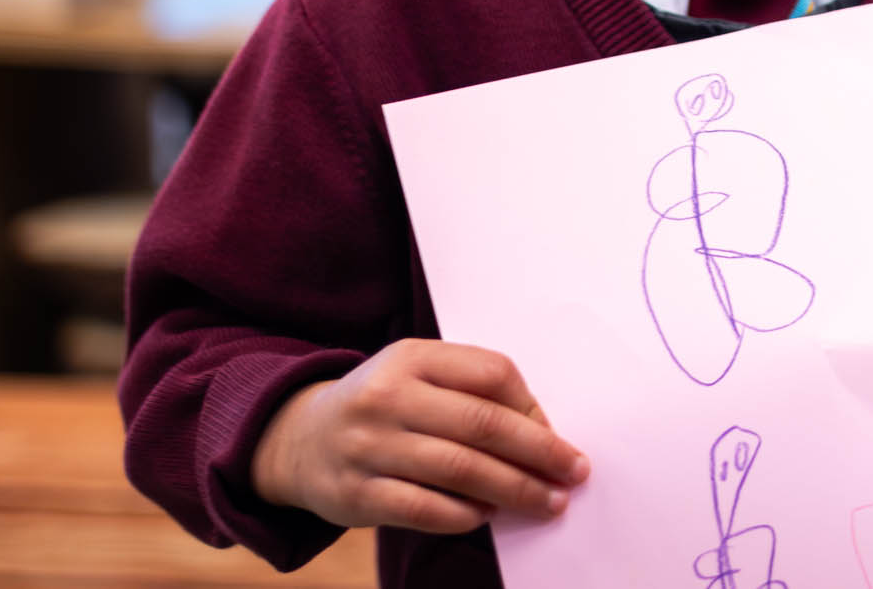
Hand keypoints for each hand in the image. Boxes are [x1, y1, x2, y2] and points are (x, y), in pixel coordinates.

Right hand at [250, 340, 586, 533]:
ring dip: (514, 489)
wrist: (298, 440)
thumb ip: (470, 389)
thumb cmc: (381, 405)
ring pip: (460, 470)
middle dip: (539, 452)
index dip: (533, 407)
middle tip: (574, 472)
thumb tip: (541, 431)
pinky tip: (488, 515)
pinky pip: (425, 508)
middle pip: (483, 424)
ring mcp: (369, 446)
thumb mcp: (416, 374)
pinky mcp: (357, 494)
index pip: (492, 373)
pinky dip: (465, 514)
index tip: (557, 434)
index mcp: (412, 357)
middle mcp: (388, 397)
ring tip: (548, 502)